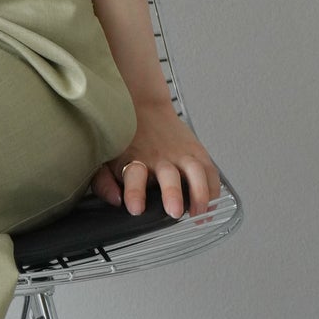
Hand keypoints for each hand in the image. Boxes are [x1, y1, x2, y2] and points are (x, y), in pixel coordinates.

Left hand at [91, 97, 221, 218]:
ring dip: (200, 194)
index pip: (133, 176)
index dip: (134, 192)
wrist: (142, 105)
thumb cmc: (124, 137)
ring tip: (198, 214)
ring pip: (196, 172)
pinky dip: (213, 190)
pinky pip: (210, 171)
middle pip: (168, 175)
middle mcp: (159, 157)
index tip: (136, 208)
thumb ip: (104, 183)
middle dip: (172, 193)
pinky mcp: (196, 151)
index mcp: (134, 159)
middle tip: (174, 211)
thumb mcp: (106, 158)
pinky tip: (210, 205)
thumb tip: (115, 201)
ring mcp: (180, 154)